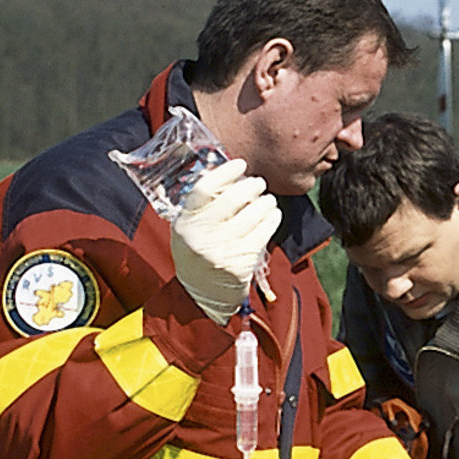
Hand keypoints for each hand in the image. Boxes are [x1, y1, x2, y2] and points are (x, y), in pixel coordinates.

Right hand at [170, 159, 278, 324]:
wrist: (201, 295)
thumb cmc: (198, 253)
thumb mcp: (189, 229)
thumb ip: (202, 207)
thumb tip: (229, 176)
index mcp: (185, 223)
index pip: (204, 189)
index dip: (225, 173)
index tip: (240, 163)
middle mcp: (201, 236)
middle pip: (233, 199)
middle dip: (251, 186)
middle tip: (258, 183)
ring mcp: (221, 251)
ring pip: (252, 215)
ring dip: (265, 202)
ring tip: (268, 200)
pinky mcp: (239, 264)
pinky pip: (263, 234)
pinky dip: (272, 219)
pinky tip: (273, 214)